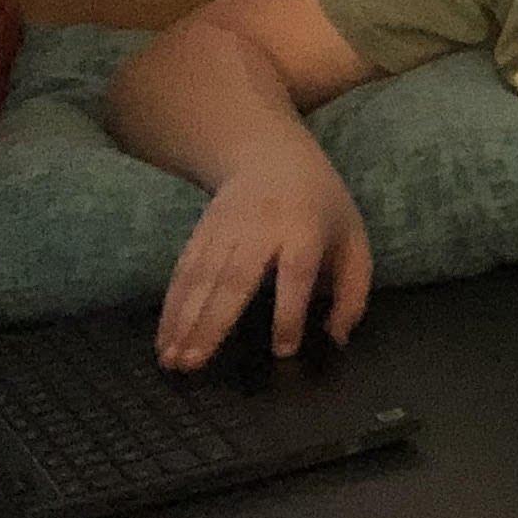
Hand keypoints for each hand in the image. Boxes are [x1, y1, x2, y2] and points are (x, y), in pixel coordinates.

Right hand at [155, 144, 367, 369]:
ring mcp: (225, 230)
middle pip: (235, 277)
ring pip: (201, 278)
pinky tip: (163, 339)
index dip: (290, 311)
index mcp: (305, 229)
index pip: (296, 273)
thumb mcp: (353, 239)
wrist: (271, 154)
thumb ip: (353, 290)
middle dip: (213, 322)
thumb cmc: (320, 206)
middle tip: (195, 363)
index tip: (283, 349)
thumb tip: (338, 338)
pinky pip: (183, 273)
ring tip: (172, 360)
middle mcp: (260, 229)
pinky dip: (170, 307)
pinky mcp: (201, 233)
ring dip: (183, 321)